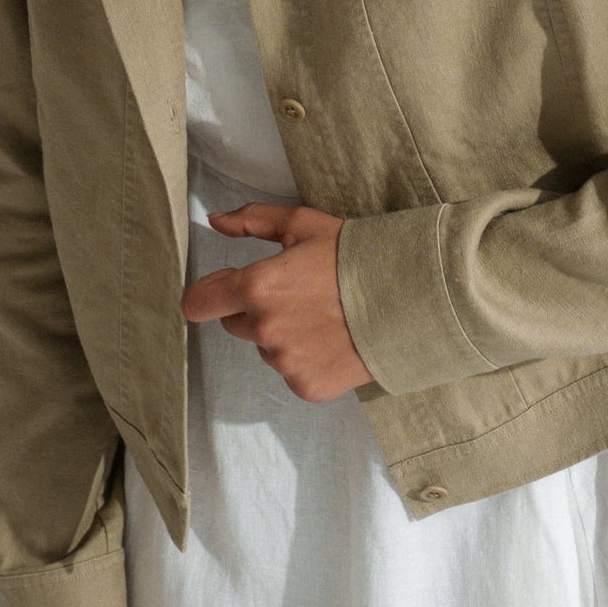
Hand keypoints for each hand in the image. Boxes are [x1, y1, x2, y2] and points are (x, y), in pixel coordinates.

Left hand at [181, 203, 372, 401]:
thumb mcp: (304, 224)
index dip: (208, 293)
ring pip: (266, 348)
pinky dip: (306, 359)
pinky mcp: (306, 386)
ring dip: (282, 335)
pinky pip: (291, 372)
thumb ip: (252, 221)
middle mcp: (264, 329)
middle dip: (254, 310)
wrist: (410, 298)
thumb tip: (214, 220)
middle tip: (296, 294)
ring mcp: (285, 363)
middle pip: (234, 324)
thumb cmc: (355, 256)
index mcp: (257, 288)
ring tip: (323, 316)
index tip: (226, 287)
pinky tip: (333, 340)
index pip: (197, 303)